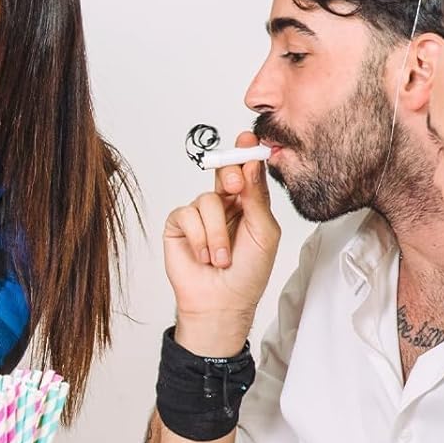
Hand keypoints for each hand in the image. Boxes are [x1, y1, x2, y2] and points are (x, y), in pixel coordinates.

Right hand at [164, 132, 279, 355]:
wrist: (221, 303)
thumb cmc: (247, 274)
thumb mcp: (264, 232)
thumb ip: (257, 198)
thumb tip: (252, 164)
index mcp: (248, 204)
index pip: (246, 171)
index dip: (246, 154)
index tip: (248, 139)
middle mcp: (224, 205)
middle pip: (223, 173)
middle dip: (229, 176)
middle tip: (232, 187)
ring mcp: (200, 216)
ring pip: (206, 200)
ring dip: (216, 233)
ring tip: (221, 257)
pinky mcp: (179, 226)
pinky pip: (186, 215)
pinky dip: (198, 237)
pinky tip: (203, 256)